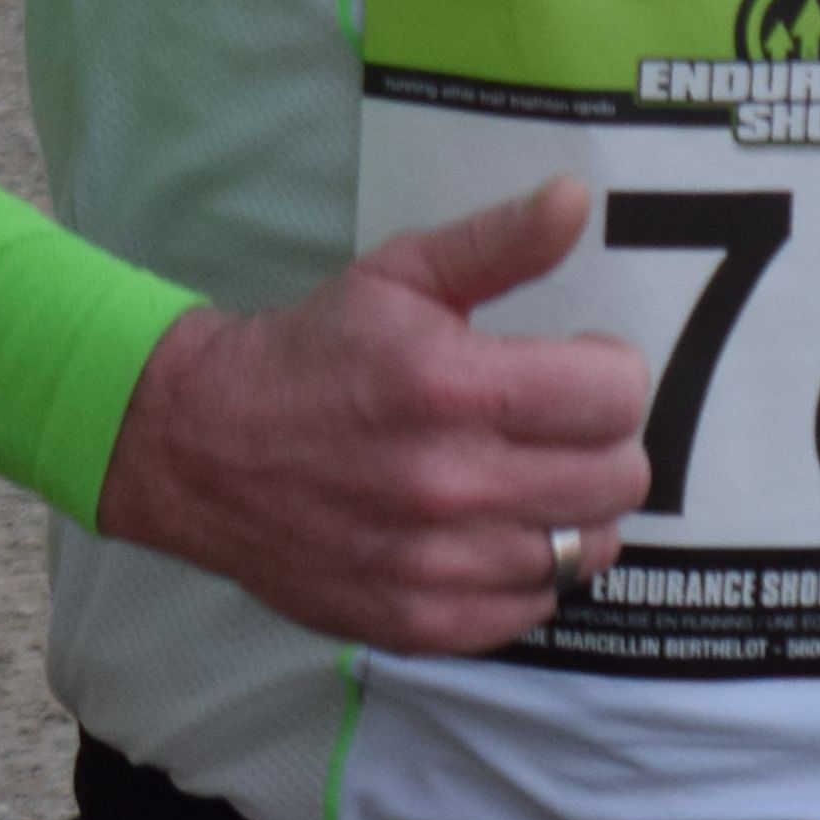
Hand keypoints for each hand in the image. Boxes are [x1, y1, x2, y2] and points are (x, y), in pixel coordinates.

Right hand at [95, 180, 654, 653]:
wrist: (199, 447)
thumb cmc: (310, 354)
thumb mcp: (398, 277)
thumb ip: (498, 243)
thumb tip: (574, 198)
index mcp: (451, 386)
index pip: (616, 396)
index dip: (610, 373)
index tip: (577, 369)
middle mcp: (450, 483)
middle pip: (620, 479)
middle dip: (602, 443)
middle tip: (555, 427)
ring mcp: (435, 564)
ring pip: (586, 549)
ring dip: (570, 511)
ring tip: (523, 479)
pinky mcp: (419, 621)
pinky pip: (535, 607)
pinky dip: (525, 571)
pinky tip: (488, 533)